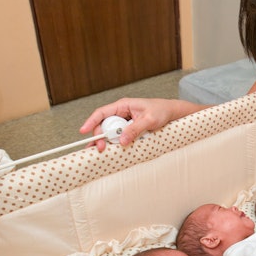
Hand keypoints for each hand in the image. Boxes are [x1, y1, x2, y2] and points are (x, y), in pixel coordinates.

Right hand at [79, 98, 206, 151]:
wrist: (173, 113)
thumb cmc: (162, 111)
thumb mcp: (150, 120)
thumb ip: (135, 129)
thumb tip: (122, 141)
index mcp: (123, 105)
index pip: (102, 112)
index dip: (91, 122)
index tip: (83, 131)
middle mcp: (121, 112)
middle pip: (104, 125)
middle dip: (100, 136)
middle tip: (100, 148)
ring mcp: (125, 121)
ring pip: (111, 132)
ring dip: (108, 141)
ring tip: (103, 151)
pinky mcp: (130, 129)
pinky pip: (120, 136)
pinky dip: (117, 143)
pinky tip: (114, 149)